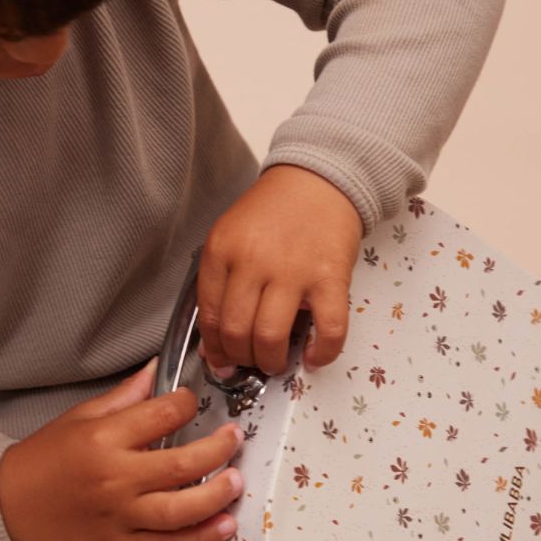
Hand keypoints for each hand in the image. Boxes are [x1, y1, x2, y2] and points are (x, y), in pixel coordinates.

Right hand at [0, 357, 245, 540]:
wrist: (11, 504)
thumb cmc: (47, 456)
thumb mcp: (81, 416)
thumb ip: (126, 396)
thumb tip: (159, 369)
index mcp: (103, 439)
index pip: (161, 416)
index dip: (186, 404)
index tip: (192, 402)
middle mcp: (113, 479)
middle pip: (181, 465)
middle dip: (218, 449)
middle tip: (234, 439)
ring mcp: (118, 518)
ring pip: (180, 510)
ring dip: (217, 496)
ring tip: (236, 481)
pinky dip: (200, 539)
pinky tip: (224, 526)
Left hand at [196, 164, 362, 376]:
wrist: (319, 179)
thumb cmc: (274, 211)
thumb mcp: (230, 236)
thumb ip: (219, 282)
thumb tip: (216, 341)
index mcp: (223, 250)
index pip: (209, 315)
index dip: (214, 348)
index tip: (220, 360)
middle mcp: (254, 261)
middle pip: (237, 331)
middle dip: (240, 358)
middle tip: (248, 361)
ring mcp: (293, 270)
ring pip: (271, 337)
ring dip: (270, 361)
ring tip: (275, 361)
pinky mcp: (331, 277)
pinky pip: (328, 329)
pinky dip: (322, 353)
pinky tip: (313, 356)